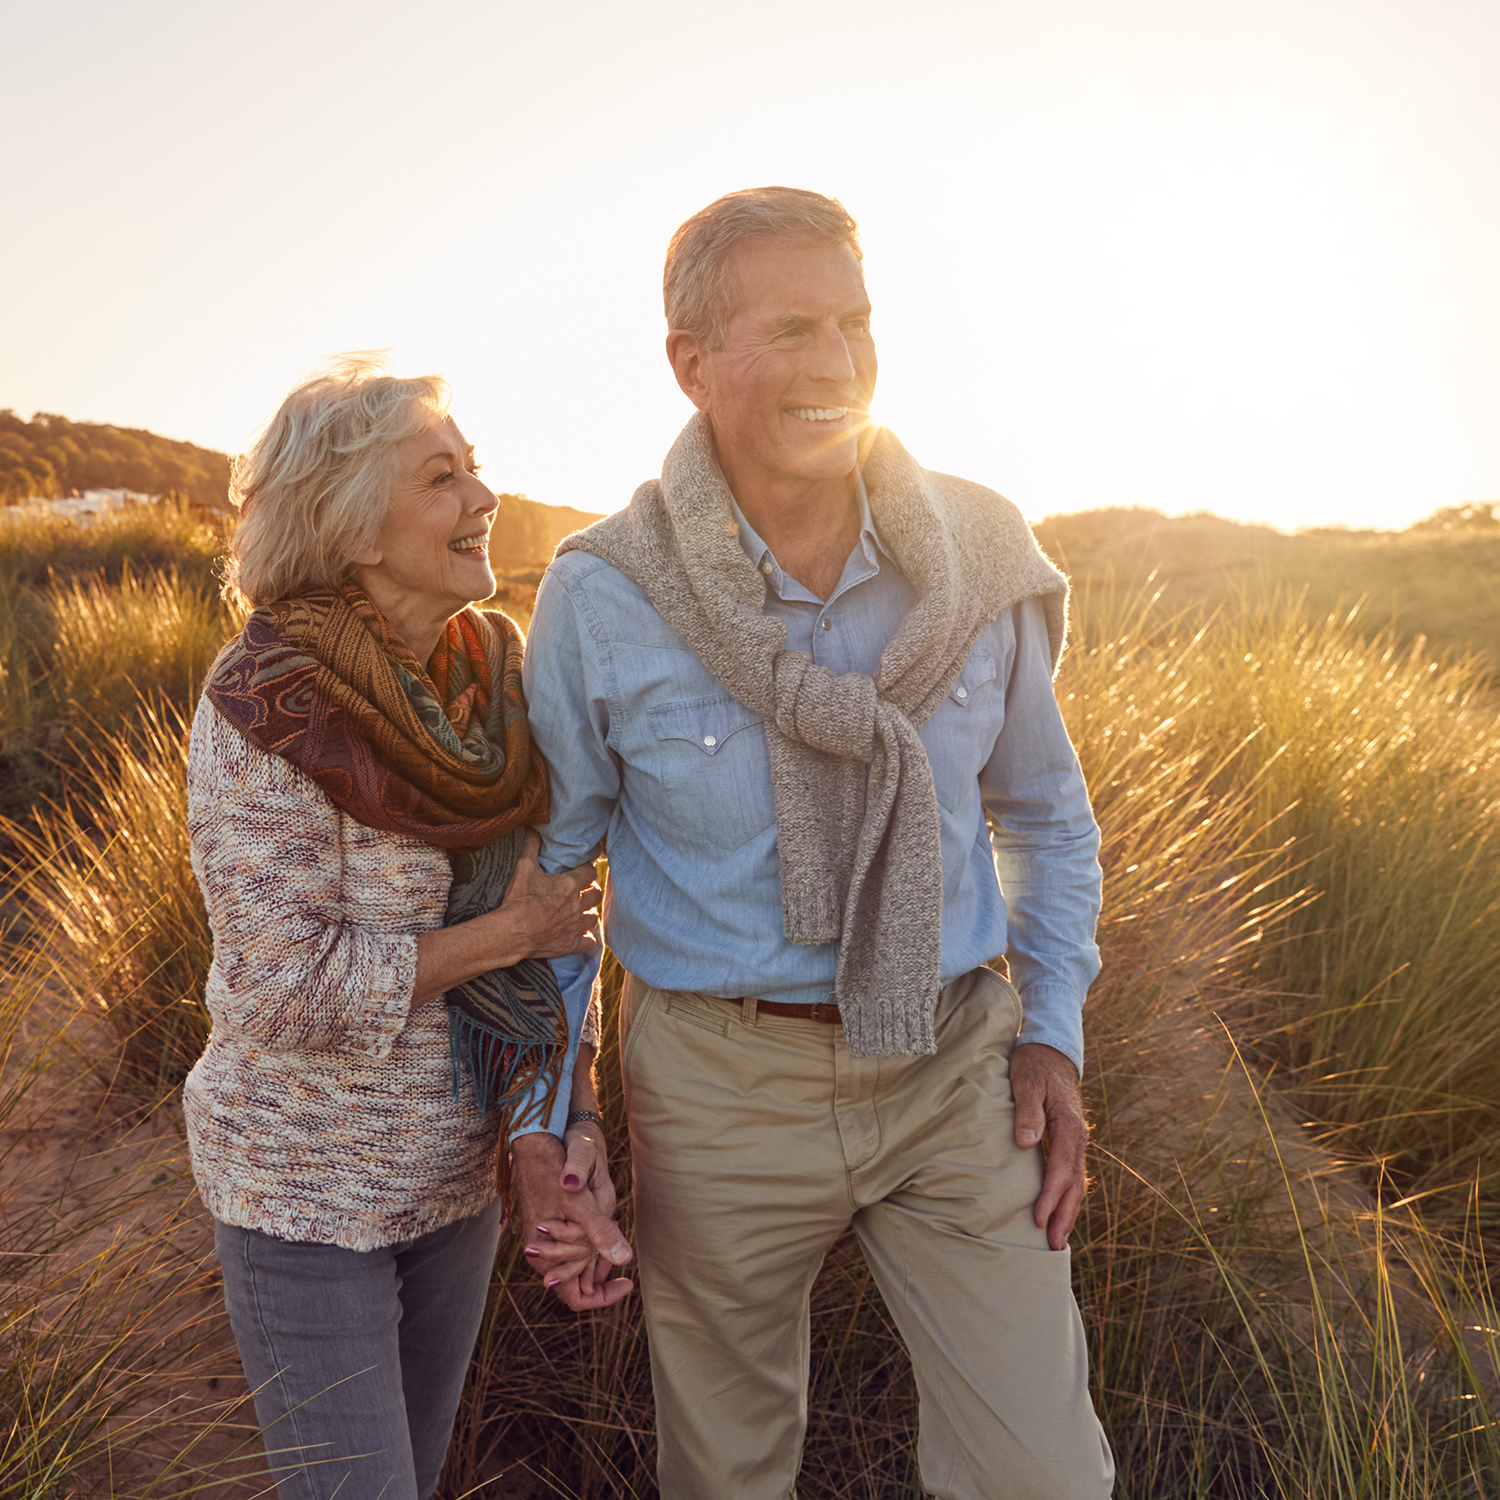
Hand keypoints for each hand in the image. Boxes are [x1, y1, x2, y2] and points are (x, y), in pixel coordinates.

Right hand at [496, 829, 600, 960]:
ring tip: (579, 912)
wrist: (512, 932)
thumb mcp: (523, 868)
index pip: (590, 872)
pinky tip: (580, 936)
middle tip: (581, 891)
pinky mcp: (571, 944)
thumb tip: (532, 828)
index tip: (582, 870)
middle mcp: (577, 905)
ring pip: (594, 918)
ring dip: (588, 914)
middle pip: (595, 895)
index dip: (587, 870)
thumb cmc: (519, 899)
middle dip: (590, 891)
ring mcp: (576, 926)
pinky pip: (589, 942)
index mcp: (569, 885)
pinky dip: (586, 939)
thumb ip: (530, 846)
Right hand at [511, 1131, 632, 1311]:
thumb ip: (600, 1231)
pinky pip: (575, 1247)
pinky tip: (607, 1223)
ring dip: (599, 1255)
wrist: (538, 1140)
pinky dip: (594, 1243)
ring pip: (579, 1264)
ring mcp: (546, 1241)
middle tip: (618, 1240)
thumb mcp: (580, 1201)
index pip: (576, 1298)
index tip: (628, 1283)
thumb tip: (625, 1259)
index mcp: (545, 1256)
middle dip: (603, 1270)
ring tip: (614, 1228)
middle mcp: (542, 1254)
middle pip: (579, 1282)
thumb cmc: (554, 1168)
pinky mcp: (551, 1227)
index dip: (604, 1297)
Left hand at [1009, 1042, 1087, 1251]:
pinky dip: (1067, 1198)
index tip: (1038, 1219)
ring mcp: (1076, 1141)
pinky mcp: (1070, 1143)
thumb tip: (1027, 1143)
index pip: (1062, 1168)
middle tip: (1053, 1246)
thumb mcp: (1025, 1082)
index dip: (1050, 1196)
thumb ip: (1027, 1112)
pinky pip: (1072, 1176)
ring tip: (1058, 1241)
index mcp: (1069, 1125)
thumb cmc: (1033, 1065)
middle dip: (1064, 1215)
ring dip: (1068, 1212)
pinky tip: (1059, 1213)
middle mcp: (1078, 1137)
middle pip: (1074, 1184)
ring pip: (1076, 1184)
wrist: (1051, 1052)